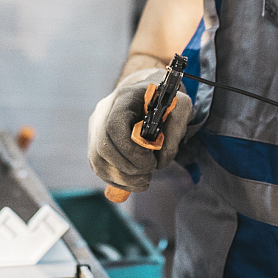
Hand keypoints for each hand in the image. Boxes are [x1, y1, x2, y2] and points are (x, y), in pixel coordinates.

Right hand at [86, 68, 192, 193]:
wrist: (151, 95)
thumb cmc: (166, 102)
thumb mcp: (181, 106)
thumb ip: (176, 131)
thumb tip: (160, 161)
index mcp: (123, 98)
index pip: (114, 126)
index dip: (130, 150)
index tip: (151, 162)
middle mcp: (103, 112)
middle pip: (103, 147)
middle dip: (127, 168)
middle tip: (148, 173)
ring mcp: (96, 128)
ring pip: (98, 161)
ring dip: (122, 178)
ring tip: (144, 181)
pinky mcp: (96, 143)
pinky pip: (99, 167)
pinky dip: (117, 180)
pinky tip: (135, 182)